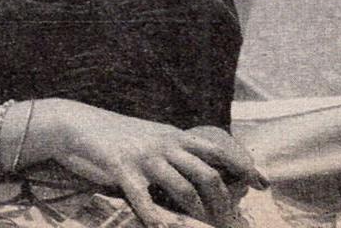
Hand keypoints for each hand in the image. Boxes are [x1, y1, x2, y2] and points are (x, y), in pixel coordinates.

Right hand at [54, 101, 267, 227]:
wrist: (77, 123)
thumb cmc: (115, 136)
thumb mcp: (150, 137)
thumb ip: (173, 150)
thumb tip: (200, 168)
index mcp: (172, 136)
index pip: (217, 147)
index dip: (242, 163)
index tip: (263, 182)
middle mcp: (163, 144)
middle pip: (206, 173)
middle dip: (224, 203)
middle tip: (230, 224)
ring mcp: (143, 157)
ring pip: (182, 188)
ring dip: (198, 217)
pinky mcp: (121, 170)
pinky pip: (144, 200)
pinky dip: (157, 220)